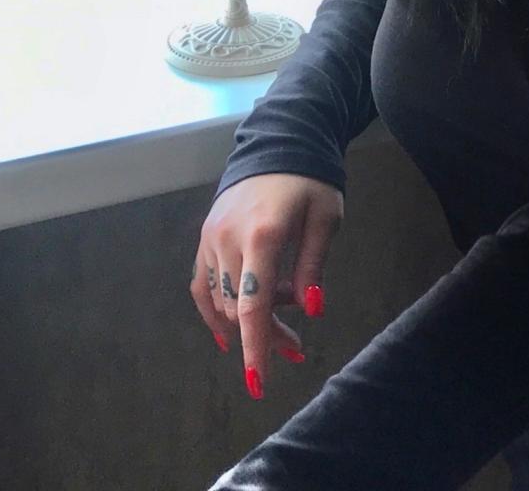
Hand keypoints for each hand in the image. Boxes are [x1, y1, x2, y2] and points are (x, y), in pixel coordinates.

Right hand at [191, 173, 343, 398]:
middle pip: (240, 309)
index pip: (253, 304)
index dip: (256, 347)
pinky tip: (231, 332)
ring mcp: (210, 240)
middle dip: (266, 335)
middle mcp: (228, 241)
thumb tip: (310, 311)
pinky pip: (203, 286)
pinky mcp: (205, 238)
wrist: (278, 144)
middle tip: (297, 347)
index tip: (258, 383)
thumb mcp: (325, 219)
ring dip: (249, 321)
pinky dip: (215, 310)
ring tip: (284, 324)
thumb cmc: (310, 181)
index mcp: (262, 236)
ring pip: (222, 301)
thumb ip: (314, 265)